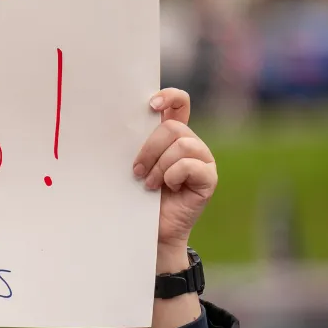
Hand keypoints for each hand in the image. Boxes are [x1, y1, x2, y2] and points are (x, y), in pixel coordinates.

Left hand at [132, 88, 216, 271]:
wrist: (149, 230)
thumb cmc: (137, 196)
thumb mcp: (134, 164)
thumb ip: (136, 144)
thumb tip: (119, 122)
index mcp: (172, 136)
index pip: (179, 103)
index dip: (169, 97)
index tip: (150, 105)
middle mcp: (190, 144)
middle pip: (173, 128)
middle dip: (149, 149)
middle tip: (137, 171)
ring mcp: (202, 160)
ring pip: (182, 145)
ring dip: (159, 165)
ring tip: (149, 183)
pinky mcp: (208, 178)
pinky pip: (191, 165)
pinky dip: (173, 175)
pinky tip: (167, 187)